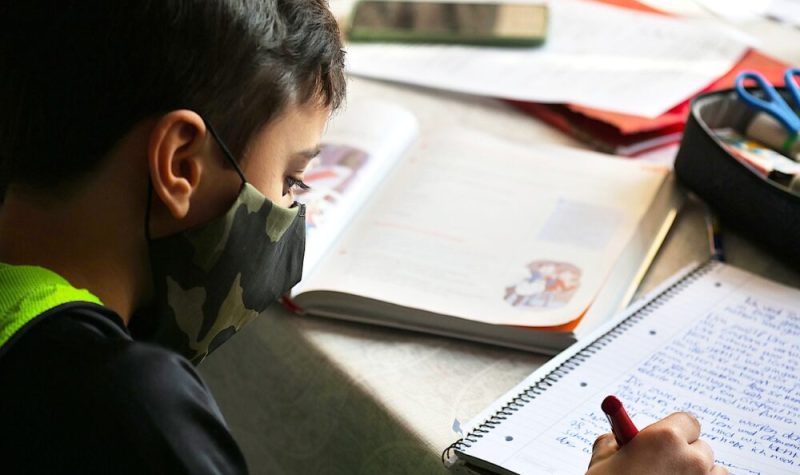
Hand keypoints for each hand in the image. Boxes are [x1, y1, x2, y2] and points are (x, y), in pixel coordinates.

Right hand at [586, 412, 727, 474]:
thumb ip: (614, 444)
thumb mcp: (601, 460)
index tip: (662, 441)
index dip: (675, 431)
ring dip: (699, 474)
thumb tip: (619, 441)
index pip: (688, 422)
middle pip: (702, 448)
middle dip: (685, 455)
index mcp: (664, 438)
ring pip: (715, 471)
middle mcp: (690, 459)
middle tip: (662, 468)